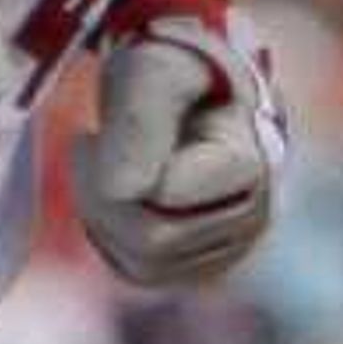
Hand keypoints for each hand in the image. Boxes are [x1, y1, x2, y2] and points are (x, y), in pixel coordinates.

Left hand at [72, 0, 290, 287]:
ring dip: (102, 218)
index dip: (110, 163)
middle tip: (85, 147)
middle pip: (152, 240)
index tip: (94, 127)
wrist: (184, 84)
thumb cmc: (167, 69)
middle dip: (99, 195)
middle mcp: (256, 213)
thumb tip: (123, 191)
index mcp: (252, 162)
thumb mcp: (150, 73)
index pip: (158, 194)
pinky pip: (142, 274)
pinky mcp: (205, 261)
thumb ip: (139, 122)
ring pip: (144, 265)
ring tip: (102, 168)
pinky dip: (112, 239)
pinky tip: (110, 198)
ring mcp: (234, 243)